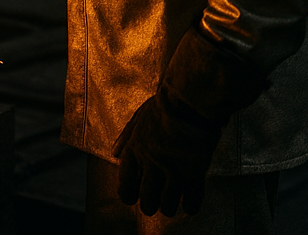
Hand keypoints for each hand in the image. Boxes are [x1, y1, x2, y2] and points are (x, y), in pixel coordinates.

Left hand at [113, 89, 220, 216]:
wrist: (190, 101)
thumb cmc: (165, 105)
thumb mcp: (140, 117)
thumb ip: (126, 136)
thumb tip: (114, 154)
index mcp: (135, 149)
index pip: (125, 182)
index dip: (127, 194)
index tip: (131, 198)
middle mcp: (151, 163)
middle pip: (146, 200)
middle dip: (149, 204)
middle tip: (153, 203)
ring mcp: (172, 170)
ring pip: (166, 206)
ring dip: (168, 206)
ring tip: (171, 202)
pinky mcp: (193, 174)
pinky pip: (190, 202)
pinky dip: (190, 206)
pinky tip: (189, 202)